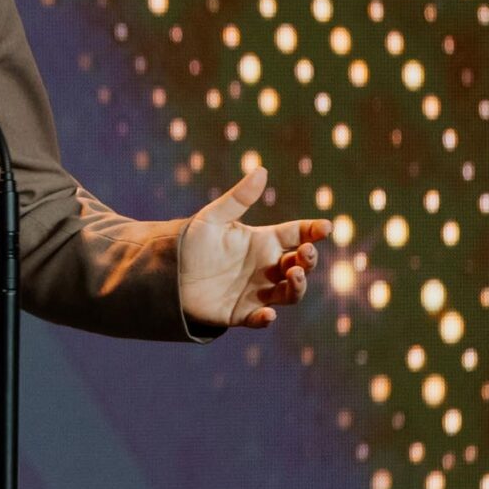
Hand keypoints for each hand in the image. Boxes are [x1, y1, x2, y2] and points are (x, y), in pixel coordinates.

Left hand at [176, 164, 329, 333]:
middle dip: (308, 259)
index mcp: (262, 242)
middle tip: (305, 252)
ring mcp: (256, 291)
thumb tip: (261, 170)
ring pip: (289, 292)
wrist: (165, 273)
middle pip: (299, 264)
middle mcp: (265, 267)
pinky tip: (267, 314)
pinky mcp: (240, 312)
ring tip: (293, 273)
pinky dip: (265, 318)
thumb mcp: (213, 218)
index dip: (312, 231)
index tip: (324, 227)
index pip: (296, 234)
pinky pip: (258, 318)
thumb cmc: (190, 243)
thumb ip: (238, 199)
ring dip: (297, 285)